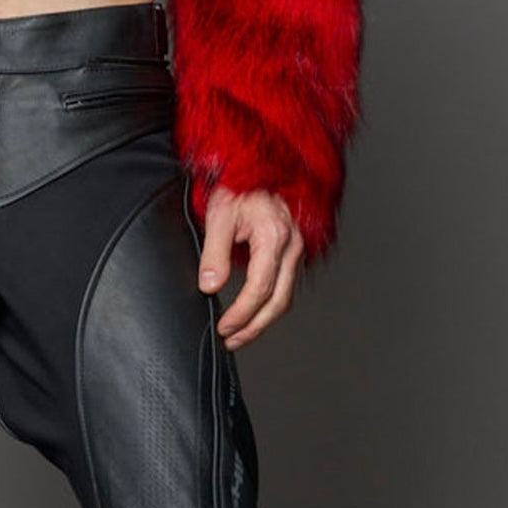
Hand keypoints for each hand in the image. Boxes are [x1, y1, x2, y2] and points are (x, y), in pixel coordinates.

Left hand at [196, 186, 304, 349]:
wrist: (258, 167)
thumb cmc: (240, 185)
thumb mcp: (219, 214)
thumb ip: (214, 252)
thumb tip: (210, 286)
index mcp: (274, 236)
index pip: (260, 288)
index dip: (242, 313)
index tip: (225, 327)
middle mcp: (292, 246)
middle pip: (279, 301)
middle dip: (254, 326)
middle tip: (232, 339)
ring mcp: (297, 249)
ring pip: (286, 297)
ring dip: (263, 320)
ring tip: (240, 333)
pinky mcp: (294, 251)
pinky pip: (286, 285)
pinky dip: (270, 303)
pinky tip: (254, 311)